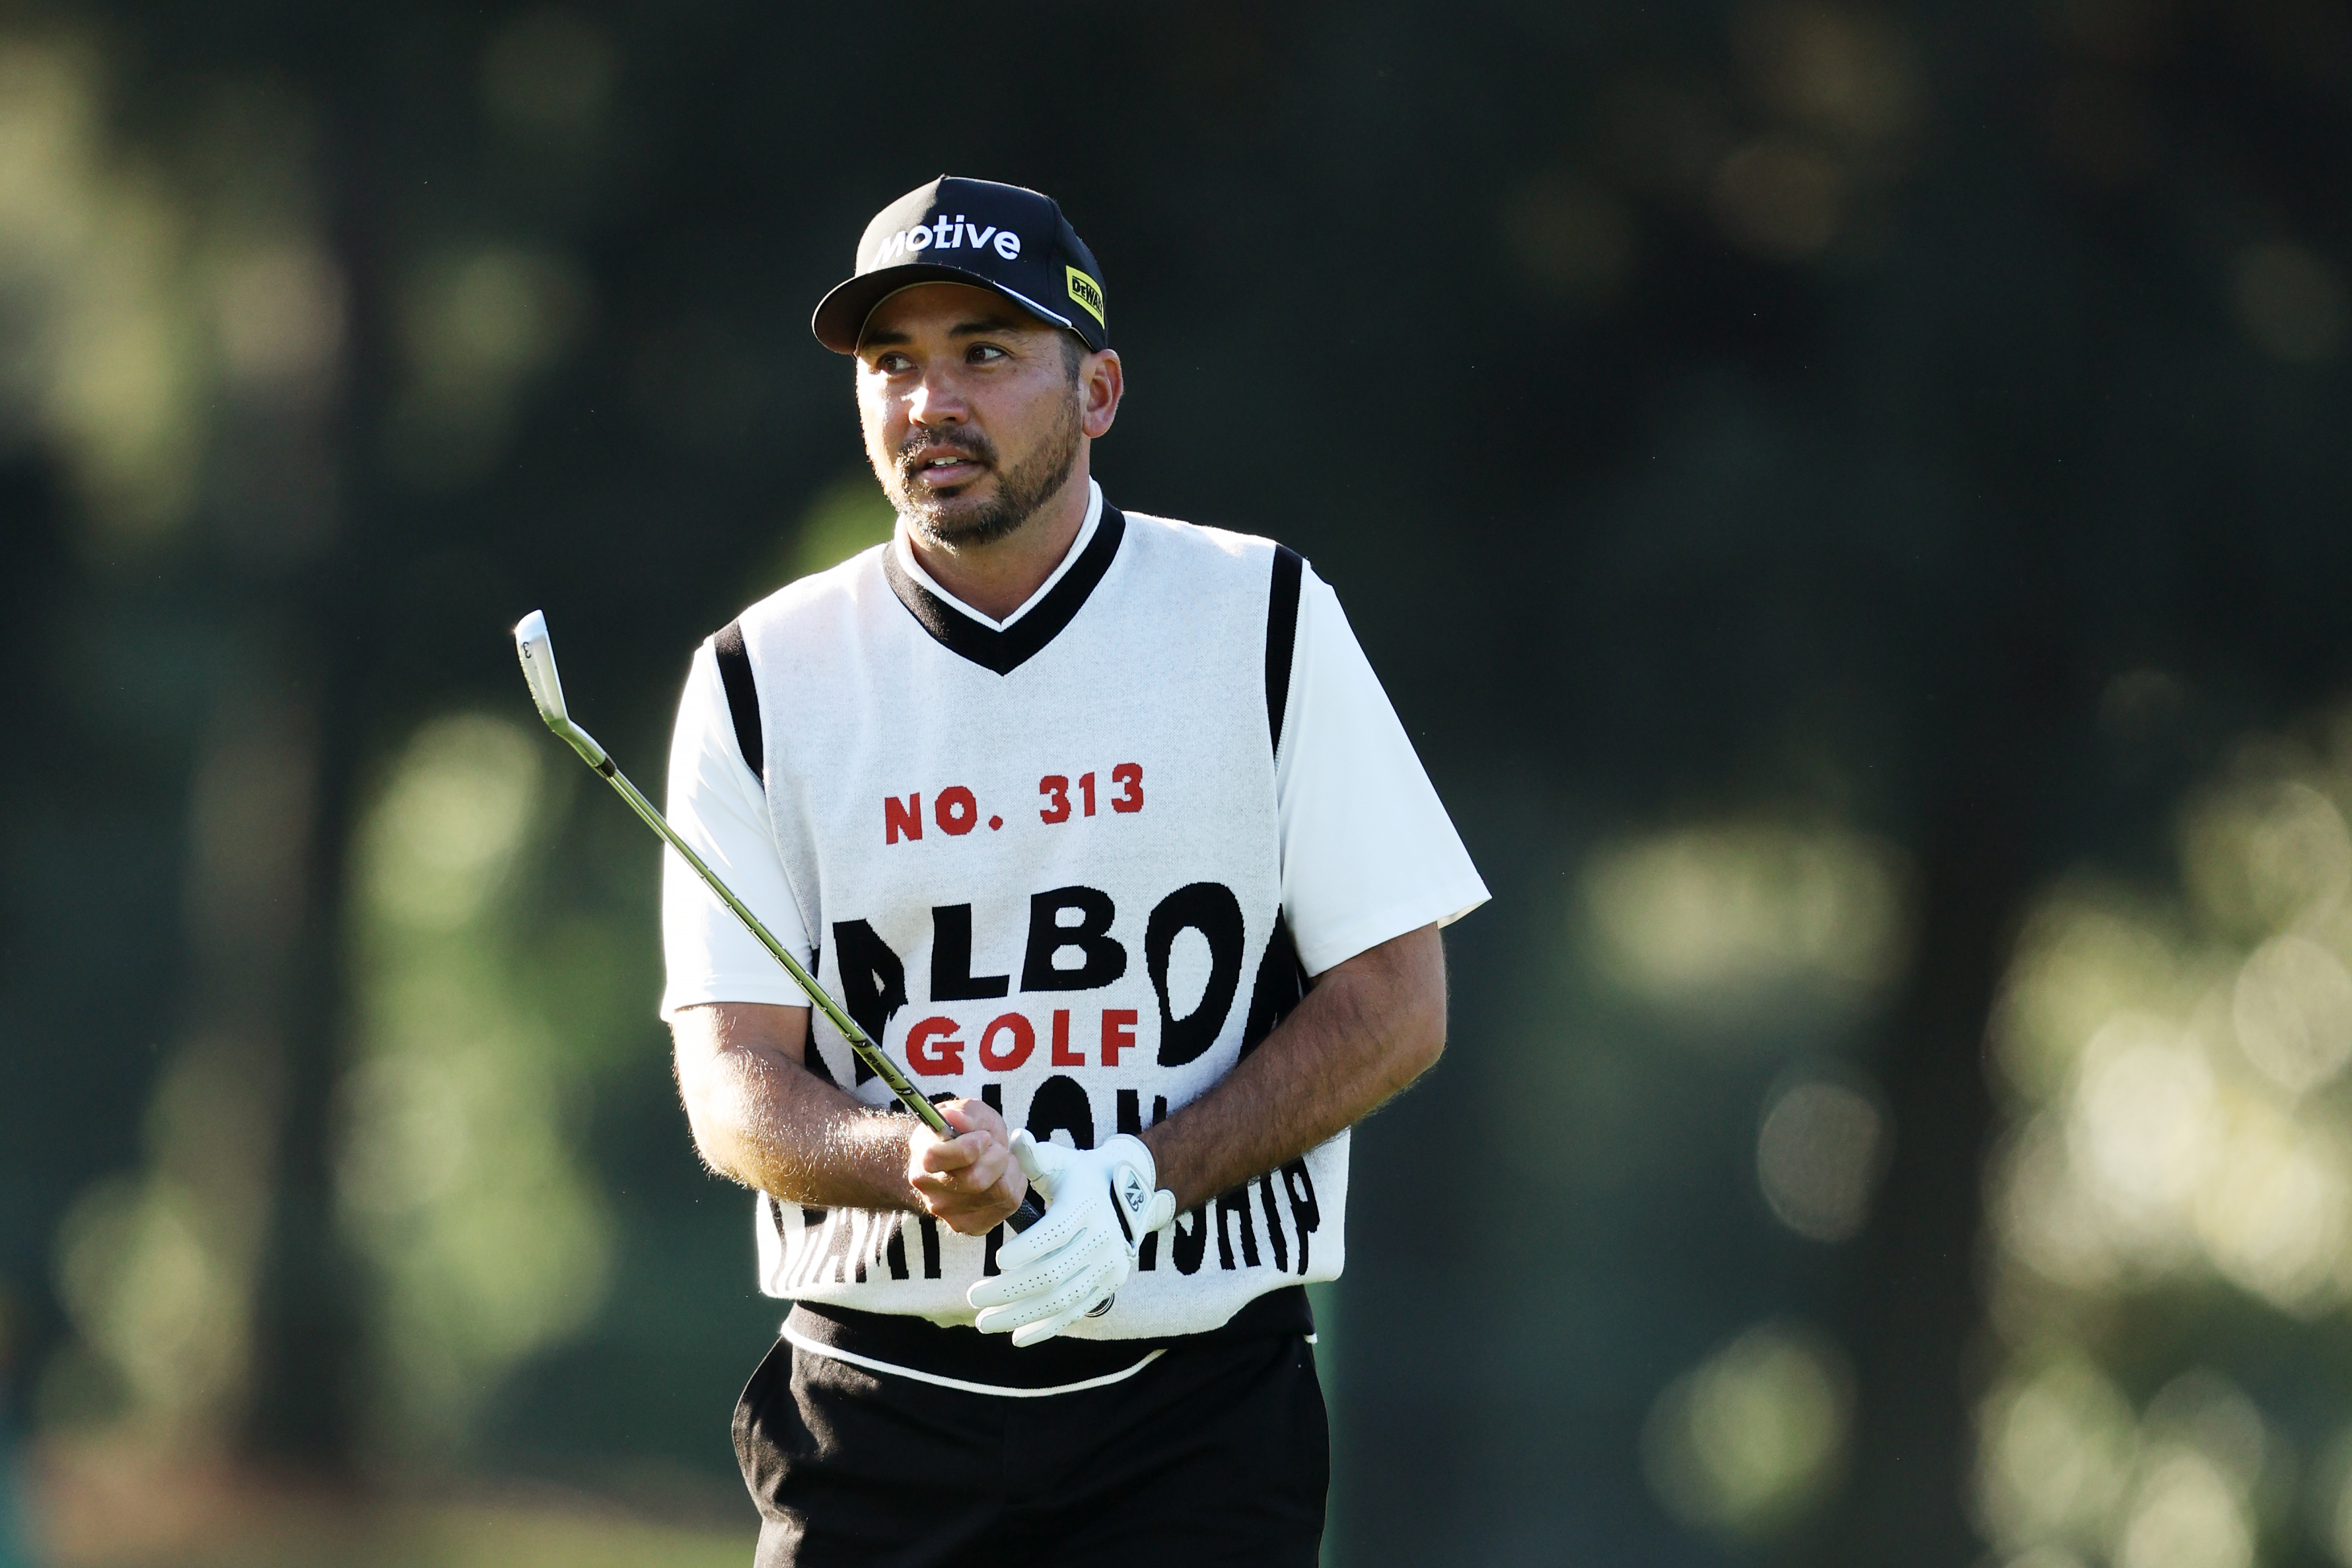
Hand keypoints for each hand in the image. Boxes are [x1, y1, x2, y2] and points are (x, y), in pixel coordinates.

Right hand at [908, 1100, 1027, 1235]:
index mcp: (922, 1154)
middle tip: (995, 1147)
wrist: (957, 1158)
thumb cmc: (962, 1134)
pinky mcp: (970, 1225)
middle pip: (975, 1180)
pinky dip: (1014, 1187)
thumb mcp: (967, 1112)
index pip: (937, 1158)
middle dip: (997, 1157)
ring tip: (999, 1161)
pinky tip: (1002, 1178)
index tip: (984, 1137)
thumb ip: (964, 1113)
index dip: (970, 1146)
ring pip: (998, 1193)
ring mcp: (948, 1211)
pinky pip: (1008, 1205)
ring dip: (1009, 1171)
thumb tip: (955, 1119)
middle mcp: (929, 1188)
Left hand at [967, 1132, 1177, 1346]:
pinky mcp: (1109, 1284)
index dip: (1028, 1249)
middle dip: (1009, 1290)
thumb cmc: (1082, 1175)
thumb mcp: (1061, 1161)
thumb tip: (1016, 1138)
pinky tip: (1017, 1337)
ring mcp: (1107, 1266)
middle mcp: (1101, 1239)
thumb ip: (1034, 1156)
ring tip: (984, 1322)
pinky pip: (1076, 1312)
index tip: (997, 1260)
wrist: (1132, 1193)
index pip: (1056, 1233)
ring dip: (1020, 1314)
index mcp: (1085, 1206)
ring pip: (1061, 1299)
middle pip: (1052, 1273)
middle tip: (972, 1299)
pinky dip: (1046, 1327)